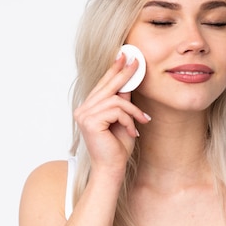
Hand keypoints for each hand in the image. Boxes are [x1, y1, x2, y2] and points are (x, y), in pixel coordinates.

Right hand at [73, 53, 150, 178]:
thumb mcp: (124, 119)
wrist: (112, 169)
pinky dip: (129, 119)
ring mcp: (84, 115)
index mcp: (88, 108)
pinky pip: (117, 110)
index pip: (102, 85)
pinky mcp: (90, 121)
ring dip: (133, 110)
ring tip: (142, 121)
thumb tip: (128, 83)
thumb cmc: (117, 148)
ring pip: (116, 99)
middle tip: (137, 61)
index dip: (113, 70)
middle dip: (124, 74)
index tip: (124, 56)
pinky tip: (133, 131)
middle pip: (107, 86)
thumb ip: (123, 102)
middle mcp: (83, 110)